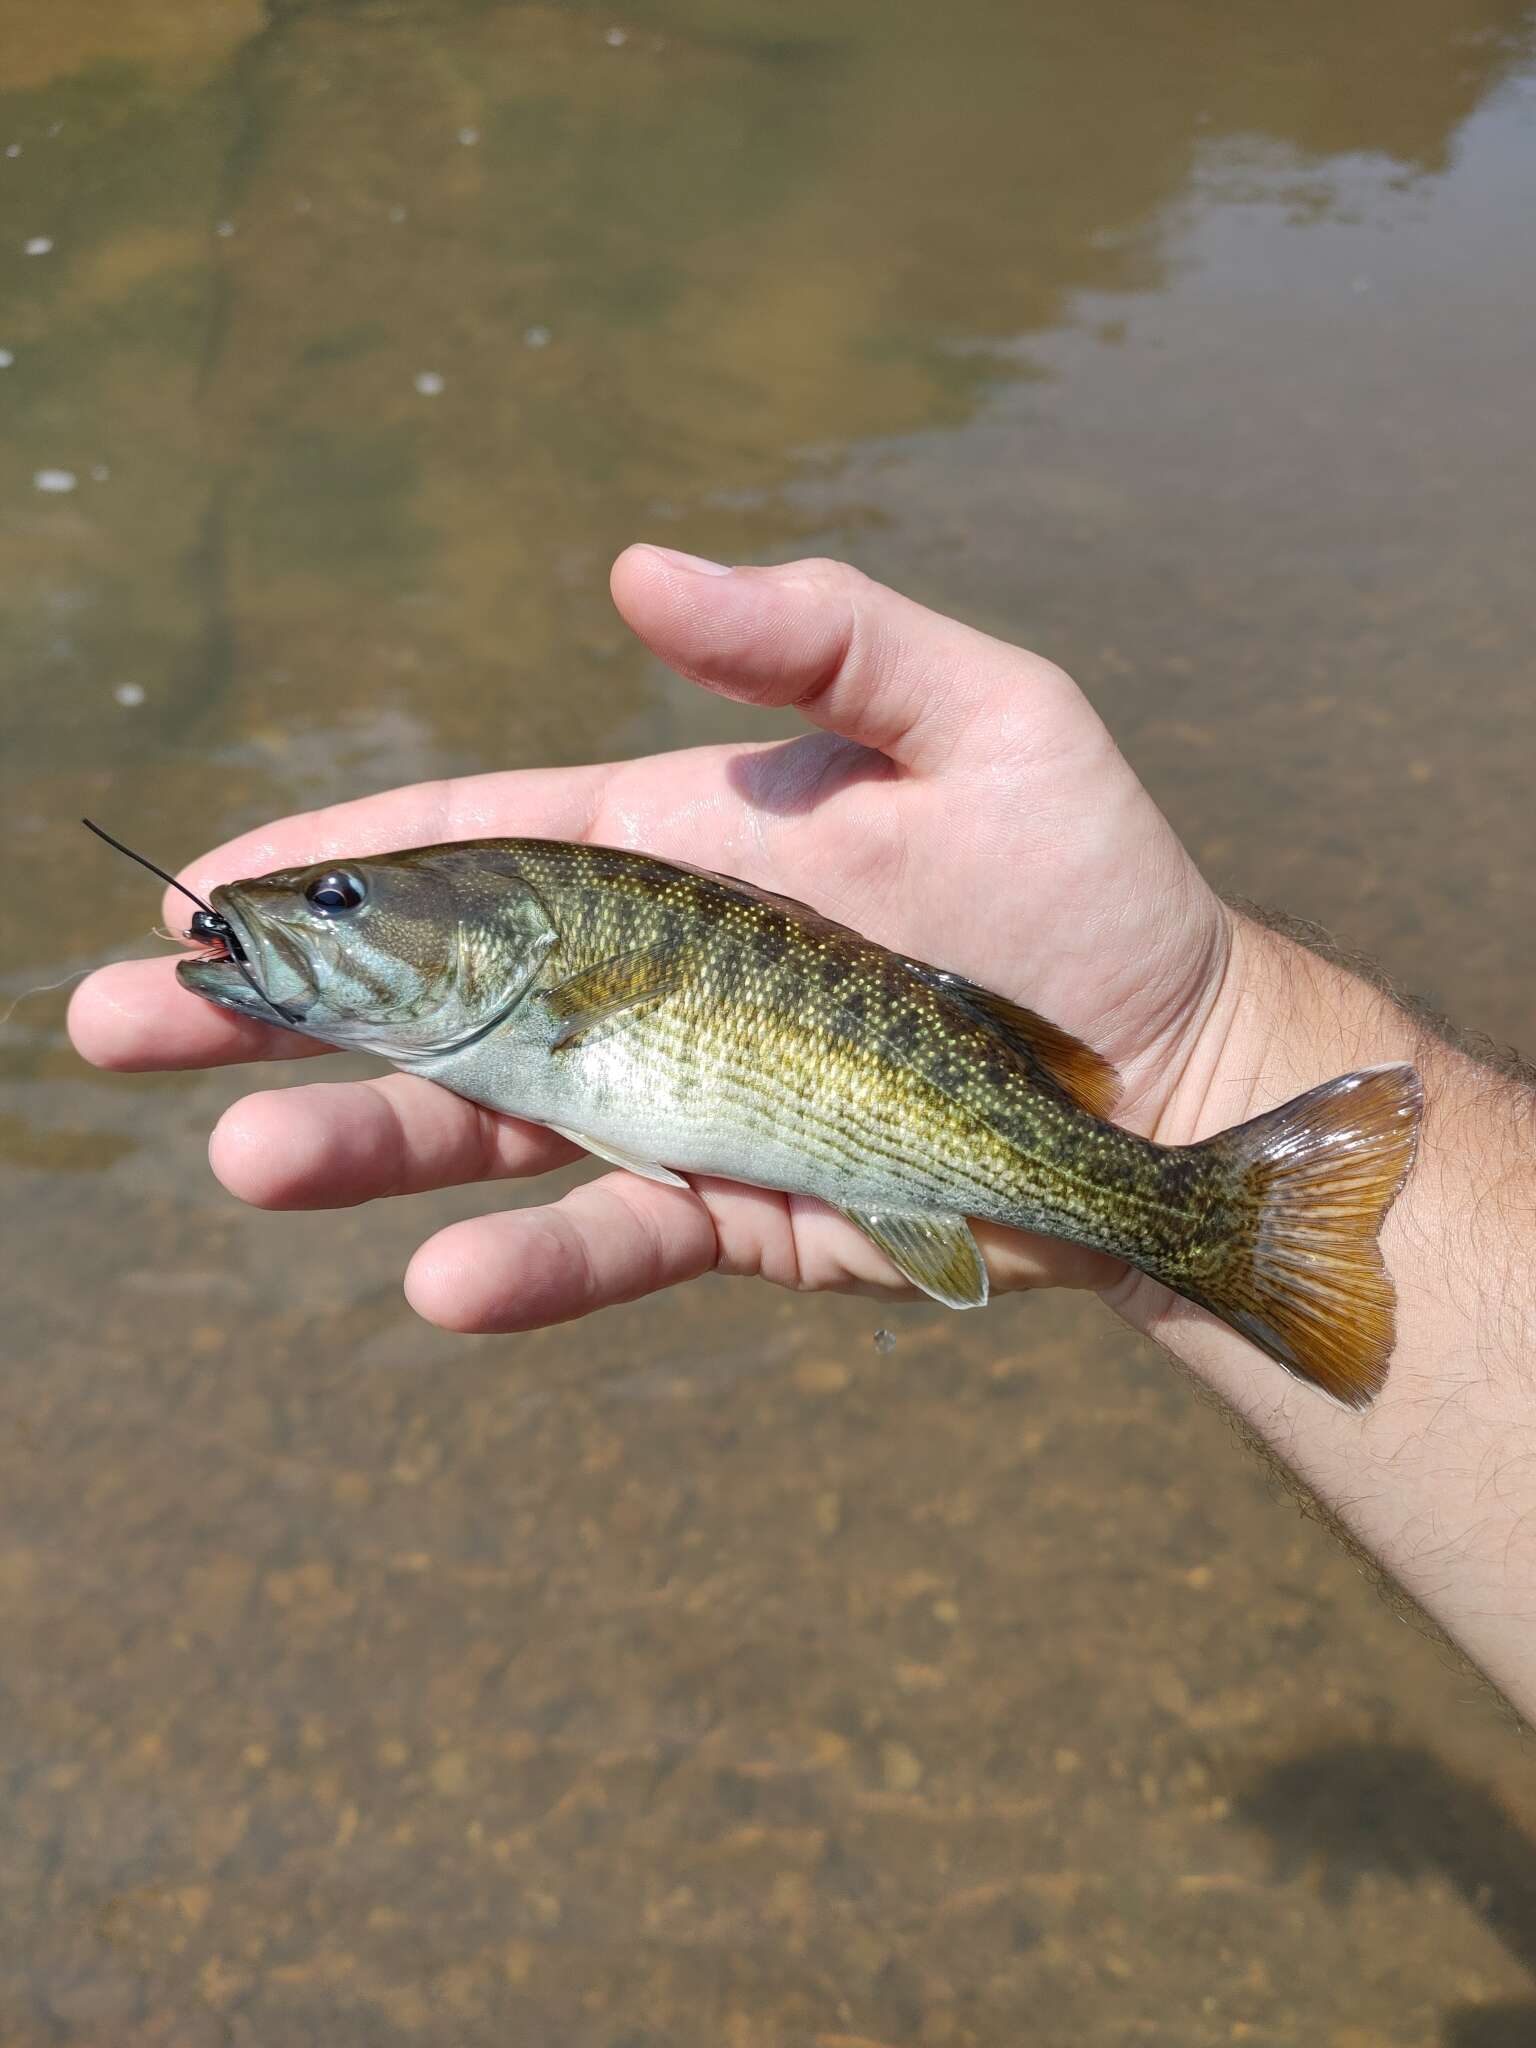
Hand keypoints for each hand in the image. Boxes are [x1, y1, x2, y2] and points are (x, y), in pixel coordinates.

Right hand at [71, 547, 1239, 1333]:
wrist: (1161, 1078)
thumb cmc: (1083, 887)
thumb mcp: (980, 719)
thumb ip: (820, 637)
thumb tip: (631, 576)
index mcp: (669, 849)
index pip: (465, 844)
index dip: (334, 861)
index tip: (205, 885)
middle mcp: (641, 974)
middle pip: (422, 992)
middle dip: (268, 1009)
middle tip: (113, 1022)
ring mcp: (675, 1097)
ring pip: (482, 1123)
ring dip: (359, 1143)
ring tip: (239, 1162)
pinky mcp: (732, 1206)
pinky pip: (610, 1234)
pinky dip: (530, 1259)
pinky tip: (437, 1278)